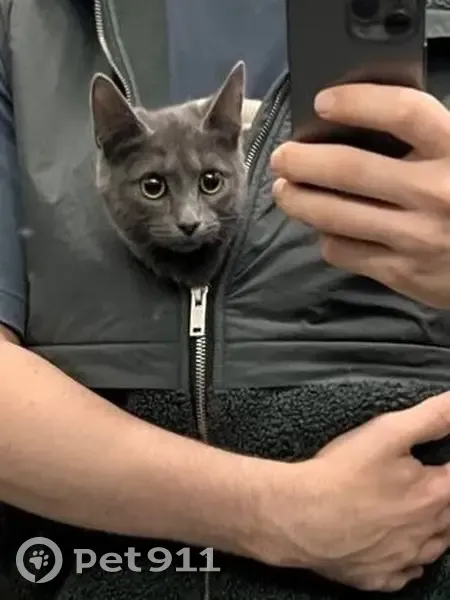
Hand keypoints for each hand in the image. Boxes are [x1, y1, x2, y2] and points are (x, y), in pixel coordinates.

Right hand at [257, 393, 449, 591]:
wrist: (300, 516)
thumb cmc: (342, 475)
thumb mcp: (388, 432)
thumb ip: (431, 417)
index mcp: (433, 495)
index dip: (447, 466)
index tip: (438, 462)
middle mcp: (425, 531)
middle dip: (443, 496)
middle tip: (428, 482)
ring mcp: (402, 558)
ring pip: (434, 547)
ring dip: (434, 531)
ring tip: (423, 514)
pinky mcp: (378, 576)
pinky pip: (405, 574)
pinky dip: (408, 563)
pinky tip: (400, 550)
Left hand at [271, 84, 449, 308]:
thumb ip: (429, 138)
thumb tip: (362, 121)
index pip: (403, 113)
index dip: (357, 103)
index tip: (322, 102)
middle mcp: (435, 193)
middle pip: (350, 170)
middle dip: (303, 161)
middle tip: (282, 157)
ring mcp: (415, 237)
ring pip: (335, 217)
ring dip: (299, 201)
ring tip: (283, 190)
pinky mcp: (401, 272)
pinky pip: (345, 252)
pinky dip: (325, 238)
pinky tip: (322, 228)